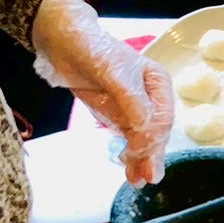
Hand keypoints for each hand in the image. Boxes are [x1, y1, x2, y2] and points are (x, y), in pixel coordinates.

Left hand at [32, 0, 173, 186]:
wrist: (61, 41)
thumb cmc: (90, 48)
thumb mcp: (113, 72)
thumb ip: (131, 101)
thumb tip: (145, 129)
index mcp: (158, 83)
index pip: (162, 117)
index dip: (153, 136)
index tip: (139, 150)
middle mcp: (152, 98)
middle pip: (156, 133)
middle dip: (150, 155)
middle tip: (146, 177)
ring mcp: (135, 110)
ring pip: (143, 141)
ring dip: (141, 161)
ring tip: (137, 181)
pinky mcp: (119, 118)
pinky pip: (129, 141)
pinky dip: (130, 157)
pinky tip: (130, 172)